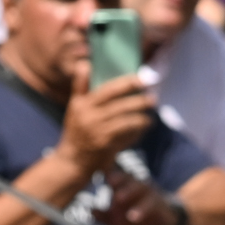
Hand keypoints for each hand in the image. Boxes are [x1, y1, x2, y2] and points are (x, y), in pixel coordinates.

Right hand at [55, 61, 156, 175]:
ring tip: (150, 117)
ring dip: (142, 118)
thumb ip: (80, 86)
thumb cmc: (76, 130)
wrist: (72, 160)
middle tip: (153, 98)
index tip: (142, 78)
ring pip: (127, 121)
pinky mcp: (107, 146)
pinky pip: (127, 136)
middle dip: (140, 101)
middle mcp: (90, 116)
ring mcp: (99, 132)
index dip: (127, 83)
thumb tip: (86, 64)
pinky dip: (137, 132)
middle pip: (121, 105)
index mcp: (82, 103)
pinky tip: (142, 130)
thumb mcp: (74, 106)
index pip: (108, 90)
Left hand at [98, 168, 180, 224]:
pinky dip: (143, 210)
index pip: (117, 176)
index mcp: (124, 185)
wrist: (160, 223)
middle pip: (130, 180)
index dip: (112, 176)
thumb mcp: (116, 218)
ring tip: (124, 207)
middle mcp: (137, 185)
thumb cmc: (133, 213)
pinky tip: (135, 217)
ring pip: (142, 189)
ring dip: (132, 196)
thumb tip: (89, 212)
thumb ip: (103, 215)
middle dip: (122, 184)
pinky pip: (153, 205)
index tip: (105, 178)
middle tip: (114, 194)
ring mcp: (150, 193)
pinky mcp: (160, 204)